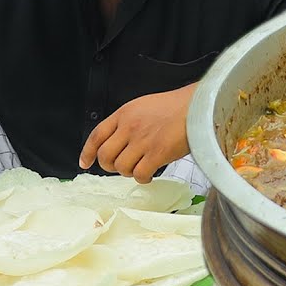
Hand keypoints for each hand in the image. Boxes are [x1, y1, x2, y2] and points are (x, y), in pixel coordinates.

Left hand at [79, 83, 195, 182]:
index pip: (97, 135)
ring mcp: (143, 140)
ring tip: (141, 168)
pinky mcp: (157, 153)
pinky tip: (150, 174)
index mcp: (124, 113)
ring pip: (121, 167)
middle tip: (122, 166)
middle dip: (110, 166)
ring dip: (129, 172)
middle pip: (105, 156)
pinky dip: (142, 179)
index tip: (85, 163)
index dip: (88, 152)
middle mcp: (130, 127)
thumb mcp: (144, 106)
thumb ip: (128, 122)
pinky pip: (139, 174)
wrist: (199, 106)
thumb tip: (118, 142)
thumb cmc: (177, 106)